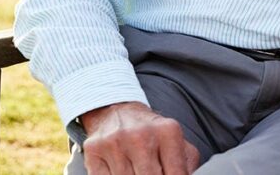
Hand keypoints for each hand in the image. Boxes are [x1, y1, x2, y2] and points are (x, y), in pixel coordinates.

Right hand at [80, 101, 199, 174]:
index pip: (176, 173)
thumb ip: (185, 163)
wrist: (118, 111)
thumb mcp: (174, 141)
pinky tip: (122, 172)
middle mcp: (141, 135)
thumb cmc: (152, 133)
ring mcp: (115, 143)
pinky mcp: (94, 151)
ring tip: (138, 171)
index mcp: (167, 131)